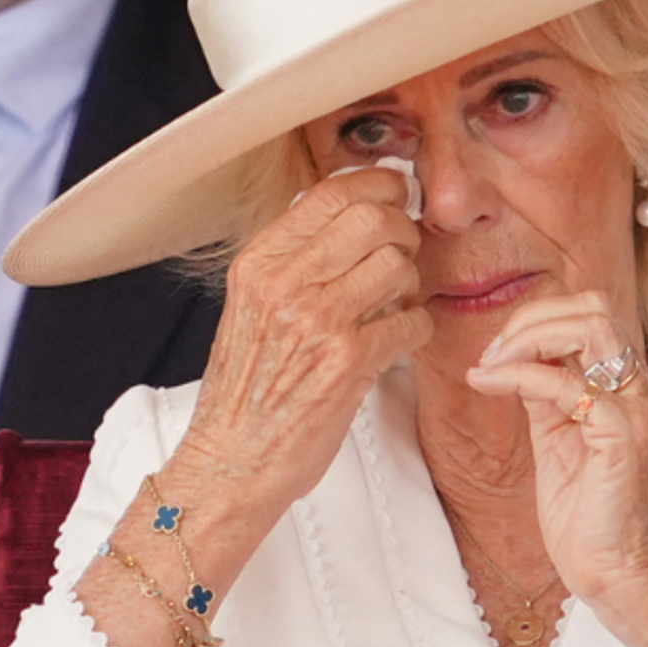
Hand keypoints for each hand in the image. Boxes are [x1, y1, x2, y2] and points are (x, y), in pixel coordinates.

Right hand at [171, 167, 432, 524]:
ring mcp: (316, 321)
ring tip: (395, 305)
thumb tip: (350, 211)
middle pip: (373, 217)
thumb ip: (293, 261)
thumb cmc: (247, 390)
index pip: (329, 193)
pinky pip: (413, 319)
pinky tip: (396, 342)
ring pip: (398, 264)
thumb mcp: (252, 308)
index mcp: (258, 264)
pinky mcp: (347, 361)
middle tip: (402, 255)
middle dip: (402, 231)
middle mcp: (283, 284)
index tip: (393, 197)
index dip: (376, 186)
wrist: (232, 460)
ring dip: (410, 284)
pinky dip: (415, 329)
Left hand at [463, 291, 647, 608]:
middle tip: (492, 353)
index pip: (589, 316)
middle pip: (593, 308)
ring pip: (589, 328)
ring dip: (526, 338)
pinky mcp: (621, 436)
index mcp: (627, 388)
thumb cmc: (590, 514)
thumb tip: (518, 362)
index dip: (536, 321)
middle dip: (531, 318)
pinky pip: (565, 383)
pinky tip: (489, 384)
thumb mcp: (559, 439)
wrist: (619, 572)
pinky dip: (518, 375)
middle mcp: (638, 390)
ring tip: (490, 365)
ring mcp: (634, 409)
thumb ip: (546, 397)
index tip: (495, 352)